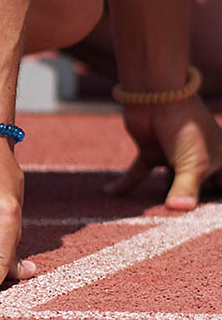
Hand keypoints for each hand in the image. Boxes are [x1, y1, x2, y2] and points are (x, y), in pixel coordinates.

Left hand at [107, 96, 221, 208]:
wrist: (157, 97)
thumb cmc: (186, 128)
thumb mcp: (193, 164)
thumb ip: (186, 190)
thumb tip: (177, 210)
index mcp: (221, 160)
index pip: (219, 188)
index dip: (213, 201)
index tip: (203, 214)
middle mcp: (199, 159)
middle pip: (195, 189)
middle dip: (187, 200)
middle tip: (176, 221)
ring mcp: (173, 156)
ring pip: (168, 183)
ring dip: (161, 196)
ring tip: (155, 216)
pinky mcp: (150, 151)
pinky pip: (137, 172)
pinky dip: (123, 184)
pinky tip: (108, 193)